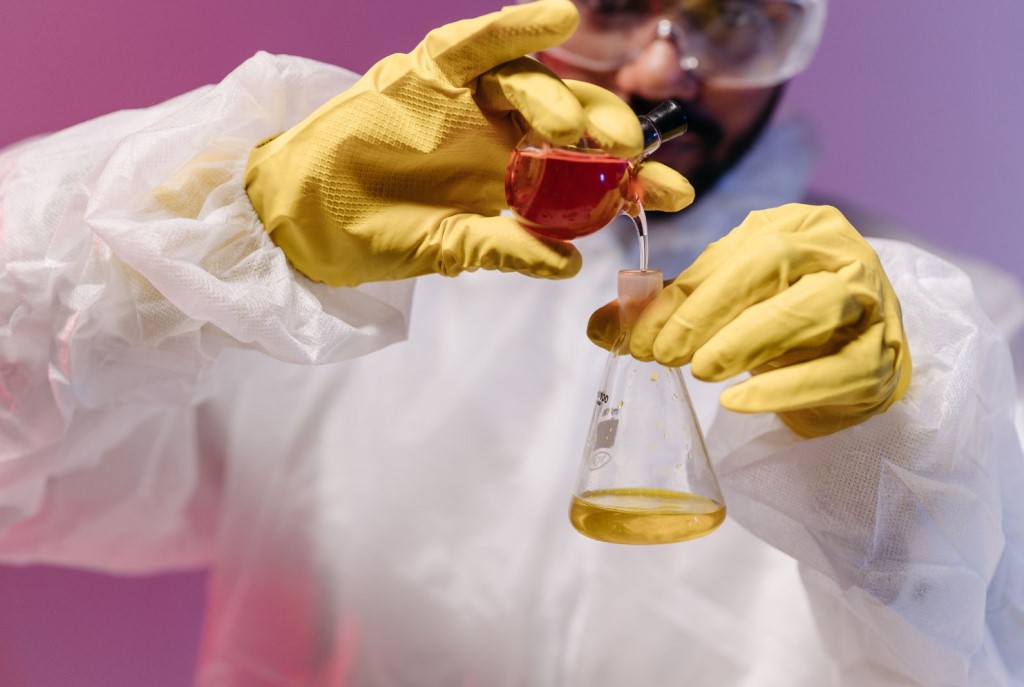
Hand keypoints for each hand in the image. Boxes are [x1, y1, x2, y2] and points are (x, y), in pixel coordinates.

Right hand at [244, 0, 692, 286]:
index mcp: (515, 179)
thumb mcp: (448, 248)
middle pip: (572, 121)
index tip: (676, 196)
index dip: (635, 180)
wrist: (301, 217)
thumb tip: (569, 263)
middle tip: (630, 154)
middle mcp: (502, 134)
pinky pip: (479, 42)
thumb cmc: (374, 234)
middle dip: (610, 134)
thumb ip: (504, 248)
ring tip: (571, 129)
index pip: (588, 174)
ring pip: (531, 83)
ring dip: (560, 100)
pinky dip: (517, 27)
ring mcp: (468, 100)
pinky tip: (556, 16)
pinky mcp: (430, 70)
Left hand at [588, 204, 911, 436]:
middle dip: (710, 310)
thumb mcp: (724, 302)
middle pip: (776, 264)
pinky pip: (839, 371)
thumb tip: (601, 326)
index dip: (681, 294)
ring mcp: (872, 304)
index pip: (734, 252)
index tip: (637, 334)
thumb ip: (668, 309)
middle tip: (666, 353)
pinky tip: (738, 402)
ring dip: (749, 340)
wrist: (853, 359)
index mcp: (797, 227)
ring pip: (817, 308)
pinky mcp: (882, 359)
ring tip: (701, 370)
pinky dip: (785, 388)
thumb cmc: (780, 321)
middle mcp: (840, 253)